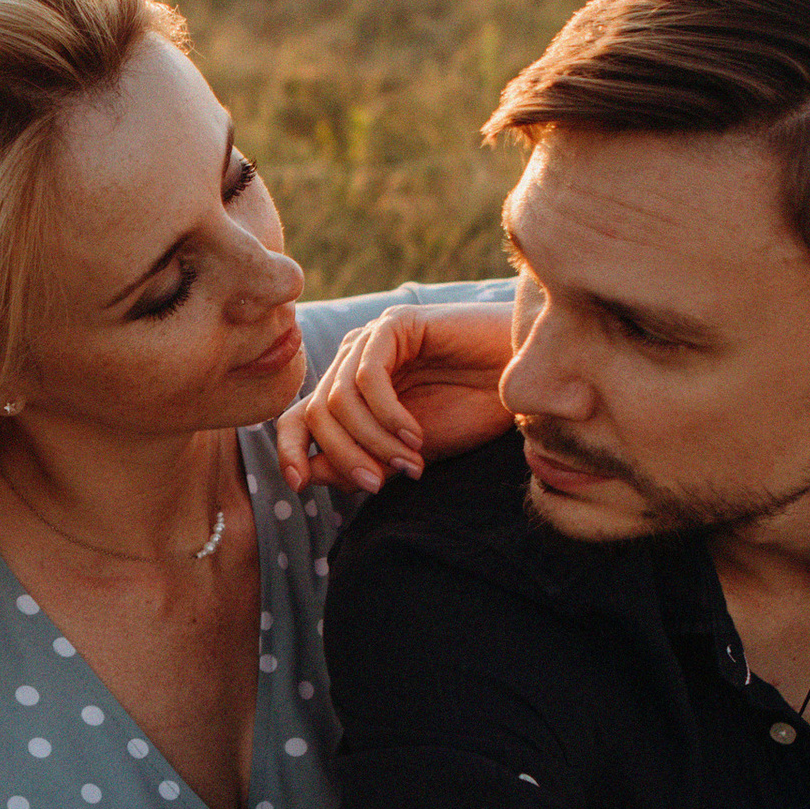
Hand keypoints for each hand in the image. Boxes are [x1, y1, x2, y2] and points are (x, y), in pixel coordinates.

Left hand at [273, 297, 516, 495]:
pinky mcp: (395, 323)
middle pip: (314, 413)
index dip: (289, 450)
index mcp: (350, 391)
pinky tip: (415, 434)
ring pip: (338, 399)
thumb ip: (360, 462)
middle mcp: (353, 362)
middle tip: (377, 485)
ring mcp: (372, 340)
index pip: (298, 418)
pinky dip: (387, 414)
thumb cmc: (470, 411)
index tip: (296, 485)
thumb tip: (306, 475)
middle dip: (342, 456)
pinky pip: (369, 376)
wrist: (520, 379)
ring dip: (371, 439)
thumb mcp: (406, 452)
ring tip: (409, 461)